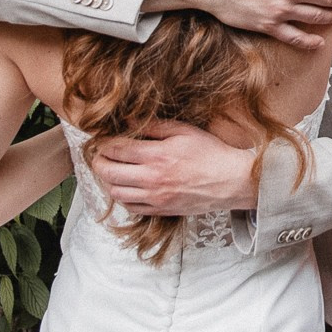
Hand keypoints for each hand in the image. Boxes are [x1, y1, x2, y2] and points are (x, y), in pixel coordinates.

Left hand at [91, 121, 257, 214]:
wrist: (231, 182)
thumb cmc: (211, 153)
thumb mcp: (184, 131)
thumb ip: (154, 126)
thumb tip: (129, 121)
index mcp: (157, 156)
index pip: (117, 149)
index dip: (105, 143)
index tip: (104, 139)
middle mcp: (152, 179)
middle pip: (109, 172)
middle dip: (99, 162)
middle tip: (100, 155)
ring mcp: (155, 198)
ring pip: (116, 193)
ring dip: (108, 180)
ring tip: (111, 170)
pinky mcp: (161, 210)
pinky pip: (131, 207)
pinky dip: (123, 197)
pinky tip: (127, 187)